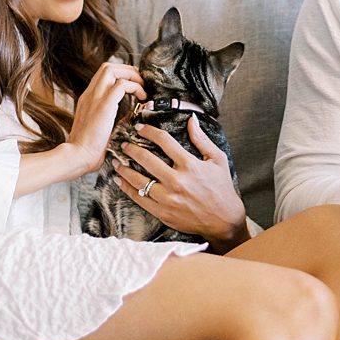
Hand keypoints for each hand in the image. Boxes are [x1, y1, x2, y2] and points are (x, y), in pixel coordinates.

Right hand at [62, 62, 145, 176]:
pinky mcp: (104, 105)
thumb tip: (133, 114)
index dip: (121, 75)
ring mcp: (95, 98)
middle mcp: (90, 94)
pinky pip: (122, 85)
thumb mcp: (102, 129)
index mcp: (88, 100)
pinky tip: (141, 98)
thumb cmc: (88, 150)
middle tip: (141, 82)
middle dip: (128, 70)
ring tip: (142, 88)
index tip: (134, 85)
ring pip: (112, 69)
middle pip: (107, 67)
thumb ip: (114, 119)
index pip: (103, 76)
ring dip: (131, 75)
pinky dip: (135, 87)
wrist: (77, 156)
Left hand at [114, 115, 248, 252]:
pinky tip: (120, 181)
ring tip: (116, 162)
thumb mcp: (217, 159)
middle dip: (131, 149)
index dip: (149, 132)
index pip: (164, 141)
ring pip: (138, 180)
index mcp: (189, 165)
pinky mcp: (162, 212)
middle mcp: (176, 180)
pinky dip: (127, 189)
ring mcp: (168, 198)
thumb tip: (191, 120)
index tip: (139, 128)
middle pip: (146, 159)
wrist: (223, 220)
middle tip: (124, 145)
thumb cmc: (221, 188)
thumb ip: (202, 139)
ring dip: (124, 169)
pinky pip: (139, 198)